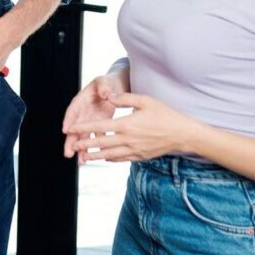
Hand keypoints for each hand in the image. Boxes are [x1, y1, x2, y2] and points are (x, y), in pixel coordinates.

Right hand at [62, 75, 124, 163]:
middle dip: (71, 141)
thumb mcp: (104, 81)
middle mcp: (83, 112)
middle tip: (68, 152)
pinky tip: (93, 158)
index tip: (65, 130)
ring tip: (80, 161)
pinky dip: (94, 147)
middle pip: (74, 128)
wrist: (115, 87)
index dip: (69, 120)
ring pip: (83, 136)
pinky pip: (95, 137)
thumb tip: (105, 93)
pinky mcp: (98, 125)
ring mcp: (90, 120)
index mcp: (81, 100)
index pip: (73, 110)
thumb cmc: (107, 83)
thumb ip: (103, 86)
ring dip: (81, 148)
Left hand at [66, 93, 200, 162]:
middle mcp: (128, 139)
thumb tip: (108, 95)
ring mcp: (134, 150)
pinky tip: (105, 158)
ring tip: (84, 157)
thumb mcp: (145, 100)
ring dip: (95, 156)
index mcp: (127, 124)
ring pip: (110, 155)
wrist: (183, 134)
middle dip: (86, 145)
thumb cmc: (165, 114)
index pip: (100, 127)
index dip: (84, 128)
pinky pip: (122, 159)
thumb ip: (124, 98)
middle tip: (72, 146)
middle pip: (102, 144)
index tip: (72, 129)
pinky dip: (111, 159)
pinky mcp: (141, 156)